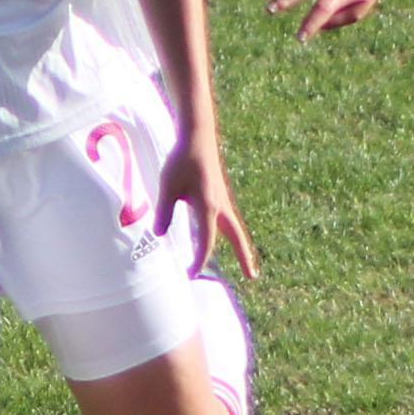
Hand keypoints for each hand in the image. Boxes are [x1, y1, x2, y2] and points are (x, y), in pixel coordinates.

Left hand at [159, 139, 259, 281]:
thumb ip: (165, 212)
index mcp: (208, 206)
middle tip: (253, 277)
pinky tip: (225, 237)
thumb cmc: (181, 160)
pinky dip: (232, 233)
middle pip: (236, 237)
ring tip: (247, 265)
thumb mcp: (168, 186)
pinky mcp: (220, 194)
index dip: (199, 260)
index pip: (206, 241)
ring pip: (235, 229)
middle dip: (244, 257)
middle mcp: (220, 205)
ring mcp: (223, 200)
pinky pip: (229, 220)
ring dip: (241, 246)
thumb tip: (160, 235)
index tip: (191, 275)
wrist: (197, 137)